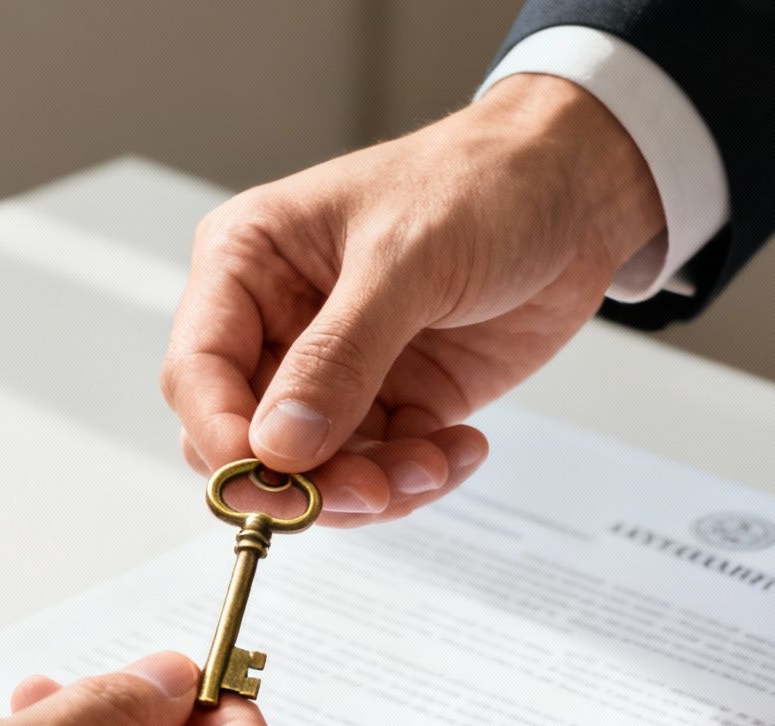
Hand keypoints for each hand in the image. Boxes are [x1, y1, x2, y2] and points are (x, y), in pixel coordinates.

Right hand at [163, 74, 663, 525]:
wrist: (576, 189)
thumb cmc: (482, 184)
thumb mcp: (405, 259)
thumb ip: (338, 355)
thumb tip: (278, 444)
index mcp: (248, 264)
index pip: (198, 372)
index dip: (224, 436)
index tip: (275, 479)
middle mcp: (278, 324)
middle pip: (247, 439)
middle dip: (303, 479)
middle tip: (370, 492)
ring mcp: (337, 371)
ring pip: (314, 471)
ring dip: (373, 488)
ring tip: (434, 465)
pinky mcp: (395, 403)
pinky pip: (381, 471)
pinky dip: (419, 478)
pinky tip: (462, 449)